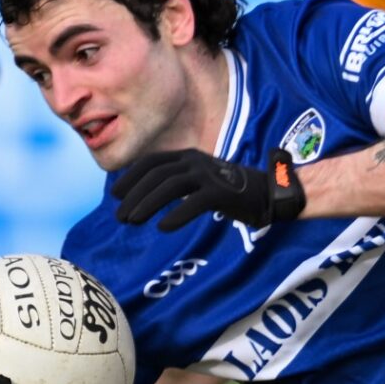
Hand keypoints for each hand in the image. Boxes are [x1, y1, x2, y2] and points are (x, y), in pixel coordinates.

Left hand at [114, 147, 305, 230]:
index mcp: (188, 156)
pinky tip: (164, 227)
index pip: (152, 162)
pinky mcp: (222, 193)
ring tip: (133, 221)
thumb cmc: (231, 190)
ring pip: (169, 186)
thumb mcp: (200, 179)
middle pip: (156, 175)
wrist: (269, 192)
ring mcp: (209, 176)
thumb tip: (146, 195)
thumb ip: (177, 181)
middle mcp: (196, 162)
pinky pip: (194, 203)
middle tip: (120, 216)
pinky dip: (177, 215)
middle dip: (133, 195)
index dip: (130, 177)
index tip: (114, 194)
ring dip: (147, 204)